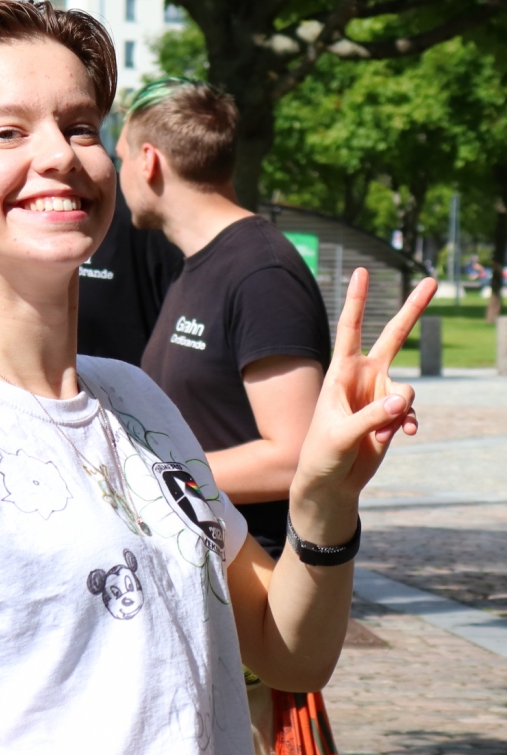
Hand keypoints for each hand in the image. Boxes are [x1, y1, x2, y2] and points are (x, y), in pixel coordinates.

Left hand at [291, 268, 436, 533]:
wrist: (330, 483)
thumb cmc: (322, 455)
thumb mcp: (341, 436)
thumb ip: (371, 417)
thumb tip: (402, 400)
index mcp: (341, 373)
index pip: (350, 329)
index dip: (357, 300)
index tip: (362, 271)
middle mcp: (363, 378)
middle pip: (392, 336)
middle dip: (413, 310)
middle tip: (432, 281)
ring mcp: (379, 395)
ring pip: (407, 388)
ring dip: (402, 408)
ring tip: (387, 430)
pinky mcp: (391, 415)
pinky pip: (410, 410)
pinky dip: (409, 421)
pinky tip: (403, 434)